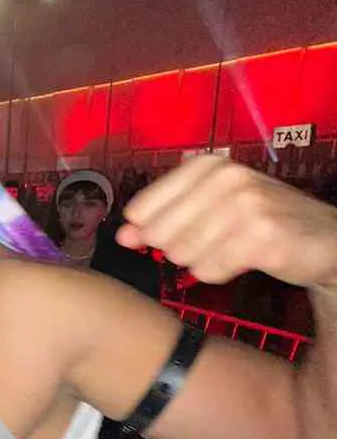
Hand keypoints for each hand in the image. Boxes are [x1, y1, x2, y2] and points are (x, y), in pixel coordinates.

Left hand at [119, 156, 336, 289]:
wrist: (322, 239)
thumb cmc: (260, 222)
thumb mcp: (208, 208)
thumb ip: (161, 219)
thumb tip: (122, 235)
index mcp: (207, 165)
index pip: (143, 209)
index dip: (152, 231)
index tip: (181, 231)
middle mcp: (226, 178)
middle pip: (160, 235)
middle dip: (180, 248)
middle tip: (215, 241)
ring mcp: (246, 205)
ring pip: (183, 255)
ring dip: (203, 262)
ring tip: (231, 248)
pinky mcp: (263, 237)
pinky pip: (210, 271)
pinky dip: (220, 274)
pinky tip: (244, 260)